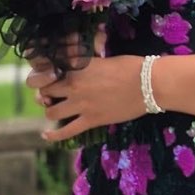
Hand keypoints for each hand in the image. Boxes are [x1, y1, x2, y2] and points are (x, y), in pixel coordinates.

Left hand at [25, 50, 146, 141]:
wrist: (149, 84)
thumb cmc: (131, 67)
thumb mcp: (103, 59)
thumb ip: (86, 64)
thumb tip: (78, 65)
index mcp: (77, 66)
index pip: (50, 70)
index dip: (47, 75)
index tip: (50, 77)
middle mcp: (74, 85)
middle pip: (46, 91)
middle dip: (46, 94)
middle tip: (53, 96)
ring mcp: (81, 104)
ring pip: (51, 112)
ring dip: (50, 111)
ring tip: (55, 110)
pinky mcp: (91, 120)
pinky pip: (66, 131)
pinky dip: (54, 136)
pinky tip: (46, 135)